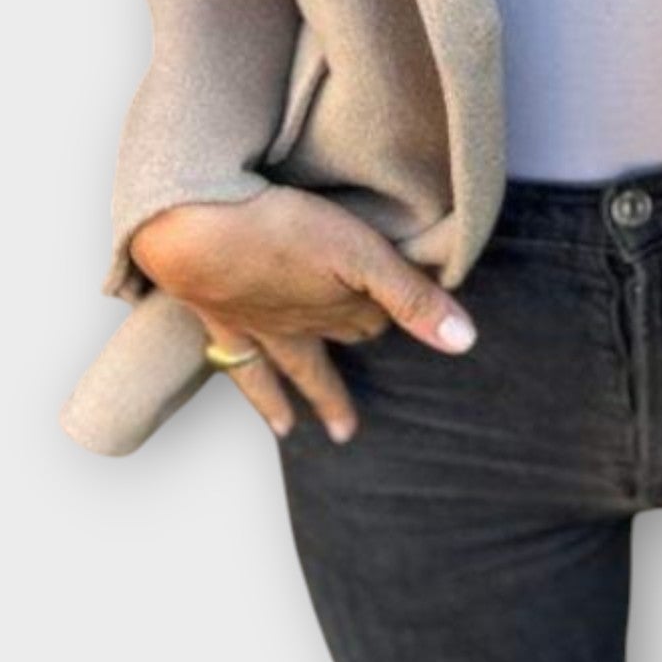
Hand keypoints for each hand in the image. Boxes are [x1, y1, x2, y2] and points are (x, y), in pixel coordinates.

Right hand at [129, 185, 477, 444]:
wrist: (197, 232)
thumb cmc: (284, 231)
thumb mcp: (363, 254)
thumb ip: (412, 296)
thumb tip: (464, 342)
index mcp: (337, 306)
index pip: (374, 322)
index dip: (393, 322)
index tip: (403, 330)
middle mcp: (300, 325)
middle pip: (333, 347)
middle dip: (345, 372)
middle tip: (350, 419)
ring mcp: (257, 325)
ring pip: (286, 368)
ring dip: (300, 397)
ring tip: (294, 430)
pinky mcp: (218, 315)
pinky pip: (237, 363)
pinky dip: (254, 391)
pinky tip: (255, 402)